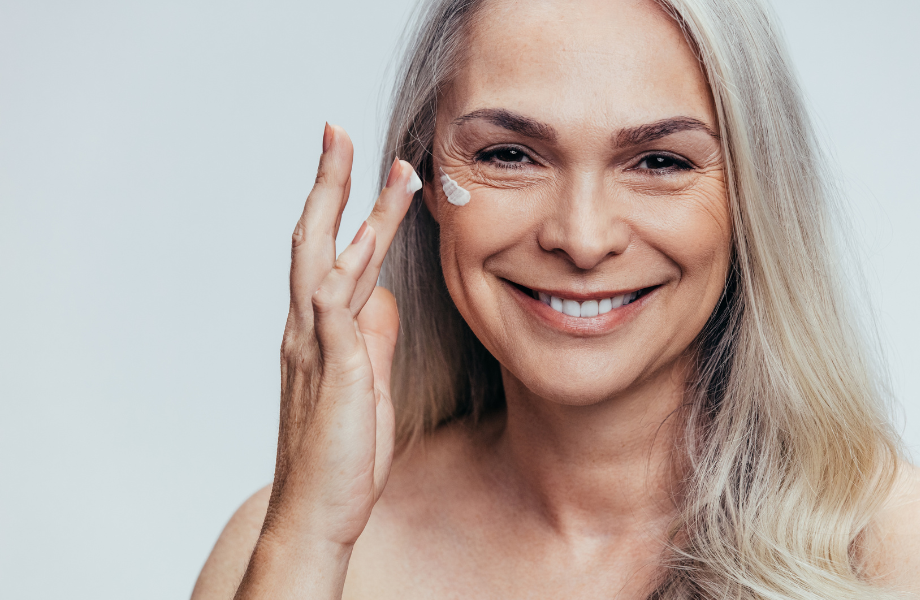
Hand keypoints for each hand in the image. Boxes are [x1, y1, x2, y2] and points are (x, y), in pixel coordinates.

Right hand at [264, 123, 418, 548]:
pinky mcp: (330, 372)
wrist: (317, 514)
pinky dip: (349, 270)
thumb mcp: (366, 384)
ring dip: (355, 210)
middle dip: (330, 182)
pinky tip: (368, 237)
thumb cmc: (341, 454)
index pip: (329, 253)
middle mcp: (307, 330)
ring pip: (327, 262)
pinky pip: (335, 310)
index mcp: (319, 332)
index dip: (345, 206)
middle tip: (339, 131)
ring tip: (384, 167)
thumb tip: (383, 300)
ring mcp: (314, 349)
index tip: (364, 164)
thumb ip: (371, 339)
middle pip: (314, 240)